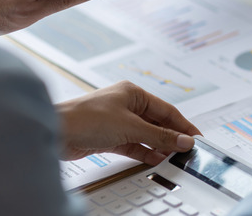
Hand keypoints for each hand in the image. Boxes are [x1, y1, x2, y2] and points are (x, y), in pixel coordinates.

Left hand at [56, 81, 201, 165]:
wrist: (56, 131)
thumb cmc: (86, 117)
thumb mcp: (130, 126)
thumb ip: (159, 136)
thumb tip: (183, 140)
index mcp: (133, 93)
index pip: (166, 110)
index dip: (183, 125)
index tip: (196, 137)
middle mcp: (126, 105)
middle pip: (157, 123)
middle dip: (172, 137)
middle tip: (186, 150)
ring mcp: (117, 122)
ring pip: (146, 135)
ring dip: (159, 146)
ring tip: (174, 157)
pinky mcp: (108, 137)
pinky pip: (134, 145)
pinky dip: (144, 152)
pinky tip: (155, 159)